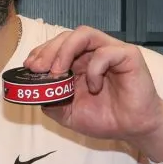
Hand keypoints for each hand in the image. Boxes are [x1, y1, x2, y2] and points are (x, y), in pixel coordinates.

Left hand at [23, 26, 162, 159]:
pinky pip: (106, 53)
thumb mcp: (69, 114)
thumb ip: (52, 102)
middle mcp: (93, 52)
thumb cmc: (106, 118)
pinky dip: (94, 69)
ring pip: (84, 34)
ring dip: (65, 50)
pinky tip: (94, 86)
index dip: (41, 52)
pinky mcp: (128, 56)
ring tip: (57, 70)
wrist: (134, 129)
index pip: (57, 45)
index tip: (29, 67)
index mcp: (79, 61)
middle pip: (67, 36)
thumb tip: (34, 94)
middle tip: (37, 68)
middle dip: (48, 50)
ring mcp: (111, 51)